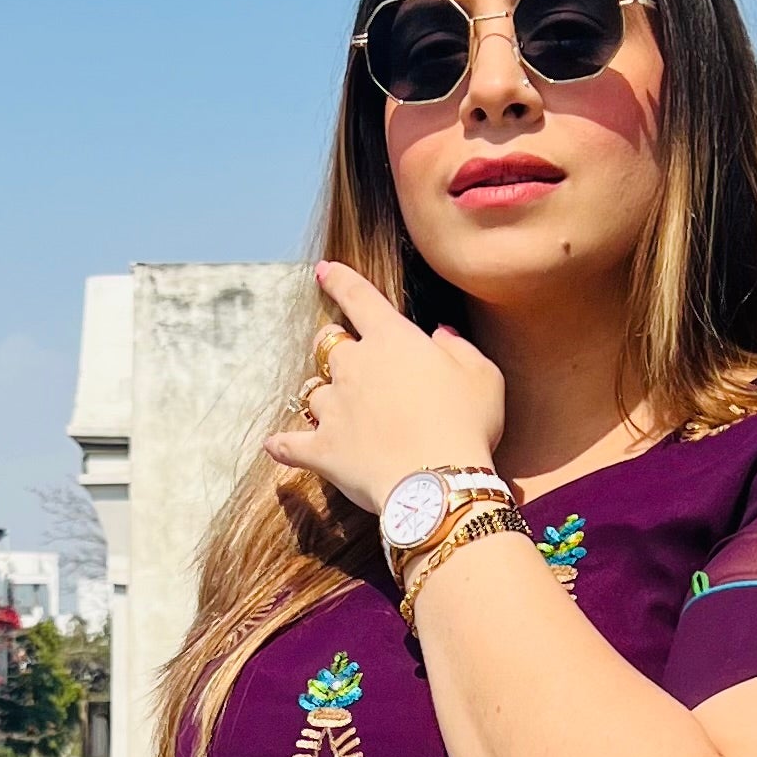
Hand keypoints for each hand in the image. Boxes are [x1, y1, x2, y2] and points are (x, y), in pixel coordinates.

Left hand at [262, 264, 505, 518]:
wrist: (437, 485)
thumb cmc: (467, 425)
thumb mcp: (482, 377)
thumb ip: (458, 348)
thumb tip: (440, 334)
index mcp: (392, 339)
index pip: (359, 297)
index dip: (340, 280)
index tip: (324, 271)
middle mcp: (354, 366)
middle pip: (329, 345)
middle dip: (336, 348)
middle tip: (353, 364)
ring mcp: (333, 408)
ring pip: (315, 393)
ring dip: (325, 399)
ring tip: (341, 416)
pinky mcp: (321, 449)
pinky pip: (290, 444)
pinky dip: (282, 445)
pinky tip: (273, 446)